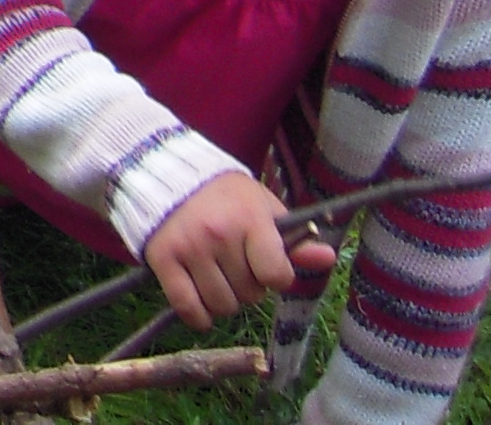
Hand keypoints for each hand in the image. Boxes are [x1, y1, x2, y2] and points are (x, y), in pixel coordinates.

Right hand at [144, 173, 335, 330]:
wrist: (167, 174)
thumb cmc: (225, 196)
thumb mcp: (262, 208)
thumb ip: (294, 239)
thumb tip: (328, 258)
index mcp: (249, 219)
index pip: (276, 276)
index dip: (275, 277)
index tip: (265, 264)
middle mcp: (219, 234)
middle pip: (249, 295)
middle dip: (248, 286)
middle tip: (236, 265)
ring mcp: (188, 247)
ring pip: (221, 306)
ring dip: (224, 299)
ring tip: (218, 276)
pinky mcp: (162, 259)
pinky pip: (188, 308)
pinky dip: (199, 316)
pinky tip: (201, 301)